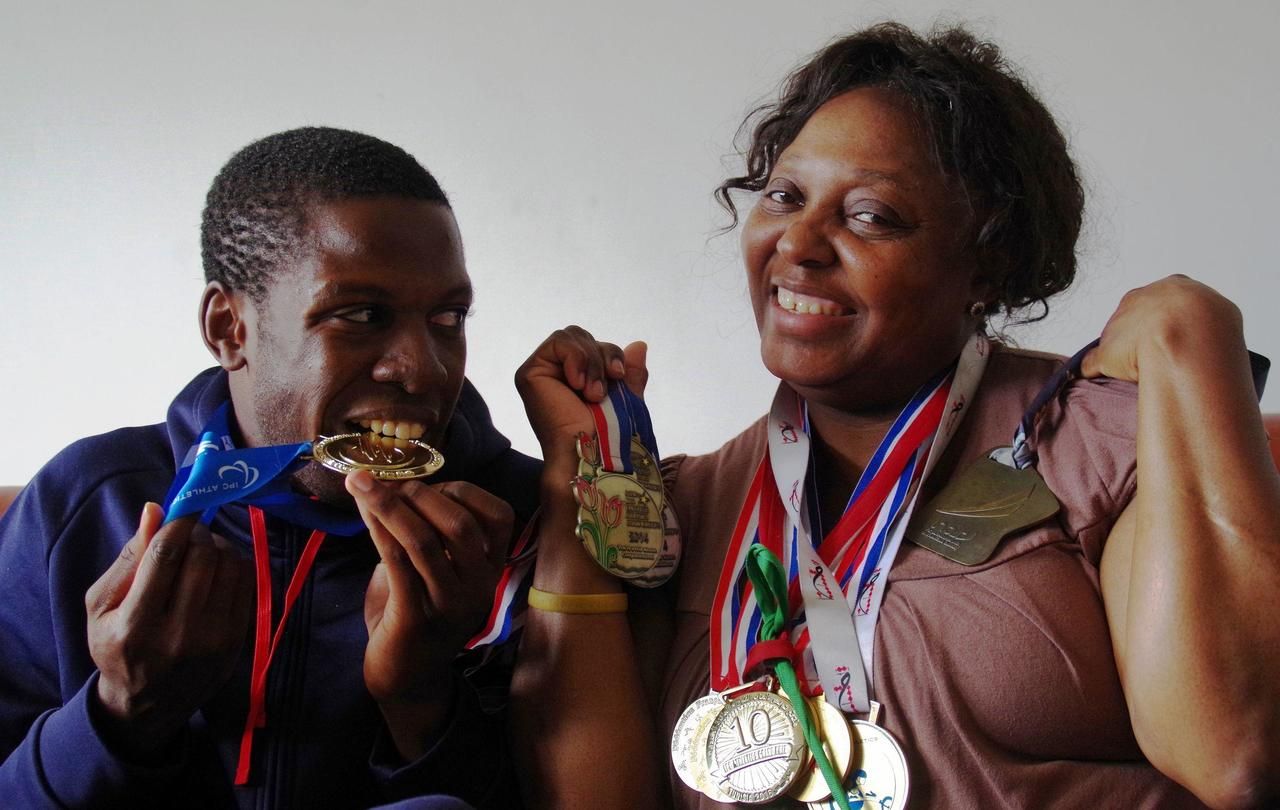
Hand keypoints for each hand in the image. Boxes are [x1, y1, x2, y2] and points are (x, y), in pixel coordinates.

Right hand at [85, 503, 253, 757]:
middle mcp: (179, 634)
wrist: (147, 703)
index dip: (178, 524)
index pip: (165, 556)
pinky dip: (233, 565)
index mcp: (136, 625)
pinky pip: (246, 583)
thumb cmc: (117, 646)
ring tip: (201, 551)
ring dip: (218, 547)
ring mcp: (214, 639)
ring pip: (229, 566)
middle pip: (202, 557)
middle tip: (188, 534)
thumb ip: (128, 558)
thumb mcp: (102, 607)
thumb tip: (155, 510)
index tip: (181, 511)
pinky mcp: (237, 640)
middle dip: (197, 534)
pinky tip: (216, 570)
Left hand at [346, 472, 511, 756]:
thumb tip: (398, 483)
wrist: (407, 677)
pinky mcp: (416, 617)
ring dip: (389, 504)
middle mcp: (479, 586)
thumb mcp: (438, 571)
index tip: (429, 483)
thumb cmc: (419, 613)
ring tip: (362, 483)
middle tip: (386, 482)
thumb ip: (432, 533)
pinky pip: (397, 561)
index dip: (464, 490)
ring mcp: (450, 603)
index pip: (500, 516)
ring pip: (424, 540)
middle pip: (460, 524)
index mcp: (493, 570)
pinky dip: (378, 529)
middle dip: (420, 493)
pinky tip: (362, 512)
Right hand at [514, 326, 647, 460]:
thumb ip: (629, 372)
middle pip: (582, 338)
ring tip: (593, 394)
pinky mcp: (529, 374)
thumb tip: (639, 345)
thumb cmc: (610, 432)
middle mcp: (557, 374)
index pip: (594, 346)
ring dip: (591, 363)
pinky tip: (578, 385)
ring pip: (571, 337)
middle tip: (604, 390)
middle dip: (602, 357)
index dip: (611, 355)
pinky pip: (558, 342)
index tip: (619, 375)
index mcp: (578, 379)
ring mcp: (542, 373)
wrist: (593, 452)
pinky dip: (576, 358)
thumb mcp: (626, 396)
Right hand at [1081, 275, 1242, 382]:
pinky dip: (1210, 338)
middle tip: (1159, 359)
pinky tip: (1204, 355)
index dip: (1130, 338)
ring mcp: (1197, 295)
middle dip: (1160, 333)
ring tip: (1183, 360)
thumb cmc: (1141, 343)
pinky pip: (1214, 324)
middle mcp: (1166, 289)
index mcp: (1135, 296)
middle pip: (1162, 312)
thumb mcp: (1106, 356)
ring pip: (1190, 316)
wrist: (1184, 338)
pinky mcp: (1222, 308)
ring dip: (1187, 333)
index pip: (1130, 316)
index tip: (1135, 357)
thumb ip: (1093, 360)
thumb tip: (1084, 368)